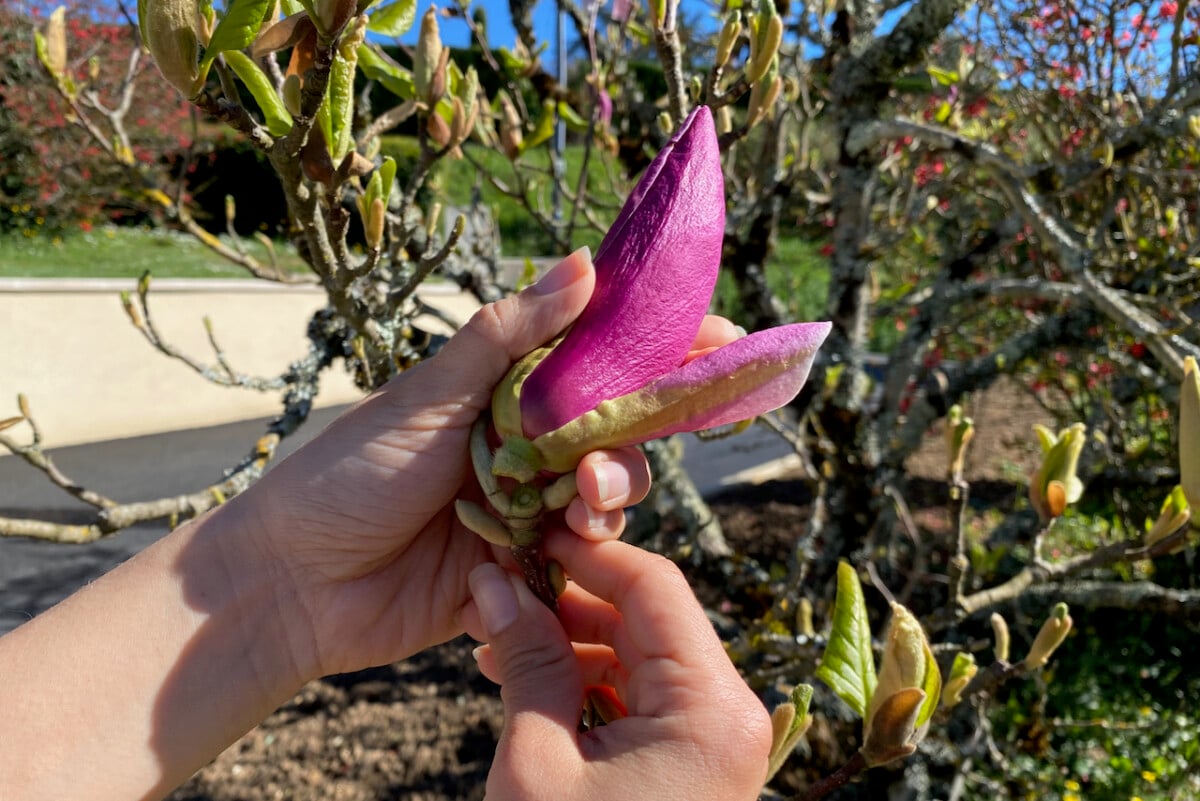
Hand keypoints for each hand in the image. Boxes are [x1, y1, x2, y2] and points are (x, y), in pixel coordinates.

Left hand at [242, 248, 741, 678]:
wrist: (292, 586)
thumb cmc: (347, 476)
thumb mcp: (428, 396)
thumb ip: (508, 337)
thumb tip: (584, 262)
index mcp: (502, 391)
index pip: (597, 358)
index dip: (659, 348)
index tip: (718, 339)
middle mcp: (523, 444)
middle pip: (617, 430)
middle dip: (632, 441)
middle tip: (600, 468)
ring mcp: (524, 508)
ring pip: (607, 496)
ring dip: (606, 501)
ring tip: (574, 513)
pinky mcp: (519, 570)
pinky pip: (579, 560)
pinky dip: (581, 557)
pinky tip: (557, 556)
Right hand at [461, 530, 772, 800]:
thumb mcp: (538, 762)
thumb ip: (528, 660)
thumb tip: (496, 579)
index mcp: (712, 708)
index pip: (655, 588)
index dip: (587, 555)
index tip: (529, 536)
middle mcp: (728, 716)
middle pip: (649, 620)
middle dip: (570, 601)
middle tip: (500, 588)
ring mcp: (713, 742)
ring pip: (639, 658)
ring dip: (571, 642)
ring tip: (497, 640)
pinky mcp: (690, 764)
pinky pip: (638, 700)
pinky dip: (585, 684)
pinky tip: (526, 679)